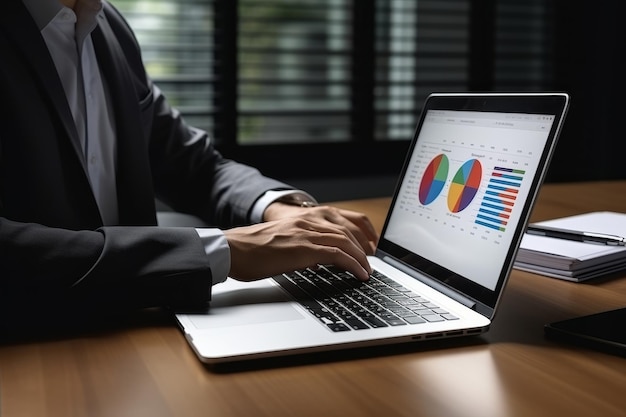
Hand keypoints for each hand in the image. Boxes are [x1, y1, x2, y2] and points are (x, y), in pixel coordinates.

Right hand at [223, 205, 377, 281]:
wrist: (232, 249)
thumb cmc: (250, 251)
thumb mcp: (281, 244)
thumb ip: (300, 247)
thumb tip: (316, 261)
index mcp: (301, 220)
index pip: (339, 223)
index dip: (358, 235)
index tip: (366, 248)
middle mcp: (307, 223)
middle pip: (346, 232)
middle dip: (363, 248)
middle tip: (371, 263)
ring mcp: (306, 234)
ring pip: (345, 242)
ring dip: (361, 258)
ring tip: (367, 271)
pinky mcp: (303, 249)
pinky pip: (337, 255)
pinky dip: (353, 265)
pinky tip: (359, 274)